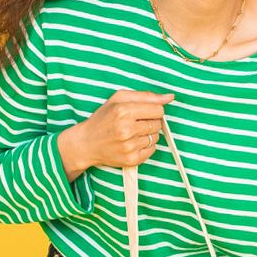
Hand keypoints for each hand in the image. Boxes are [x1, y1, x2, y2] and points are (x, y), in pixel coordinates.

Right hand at [57, 89, 174, 178]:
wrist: (86, 143)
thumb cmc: (103, 118)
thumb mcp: (119, 99)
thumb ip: (146, 96)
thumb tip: (170, 97)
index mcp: (124, 111)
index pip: (158, 109)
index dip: (153, 109)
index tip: (143, 112)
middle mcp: (127, 129)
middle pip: (158, 123)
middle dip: (150, 121)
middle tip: (135, 123)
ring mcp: (130, 146)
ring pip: (156, 137)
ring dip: (148, 134)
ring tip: (133, 133)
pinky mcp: (131, 160)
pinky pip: (152, 150)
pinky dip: (146, 146)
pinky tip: (133, 143)